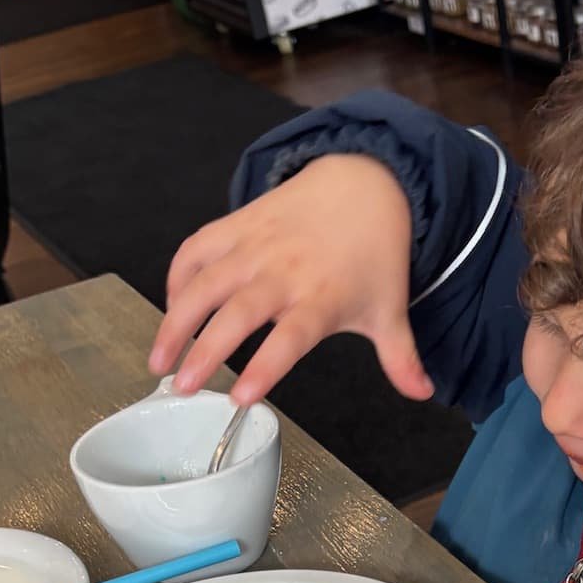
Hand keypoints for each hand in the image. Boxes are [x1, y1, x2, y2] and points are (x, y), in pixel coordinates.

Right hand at [149, 155, 429, 405]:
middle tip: (181, 387)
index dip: (264, 368)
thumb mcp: (390, 309)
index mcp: (320, 299)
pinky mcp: (237, 223)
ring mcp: (255, 245)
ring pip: (204, 282)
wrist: (366, 185)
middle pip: (236, 314)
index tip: (240, 398)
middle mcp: (283, 272)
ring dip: (175, 320)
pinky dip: (176, 275)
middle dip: (204, 351)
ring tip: (158, 359)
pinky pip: (197, 247)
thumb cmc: (372, 256)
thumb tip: (424, 394)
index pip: (289, 339)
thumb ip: (401, 357)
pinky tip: (169, 305)